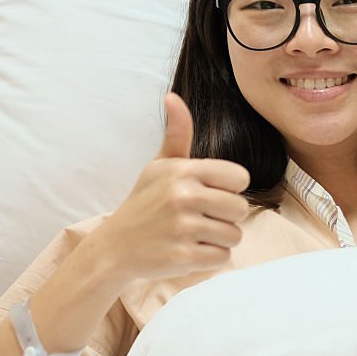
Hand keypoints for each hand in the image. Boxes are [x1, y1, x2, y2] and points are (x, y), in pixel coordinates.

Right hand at [90, 92, 250, 283]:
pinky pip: (222, 258)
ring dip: (218, 239)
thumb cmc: (144, 202)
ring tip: (193, 234)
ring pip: (234, 236)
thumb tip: (173, 96)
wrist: (115, 247)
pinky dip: (210, 258)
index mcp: (184, 171)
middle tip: (200, 218)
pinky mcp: (184, 257)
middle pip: (241, 209)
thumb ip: (177, 134)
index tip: (208, 194)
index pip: (240, 178)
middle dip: (225, 217)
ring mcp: (184, 228)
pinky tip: (188, 250)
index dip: (229, 189)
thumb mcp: (159, 166)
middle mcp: (184, 197)